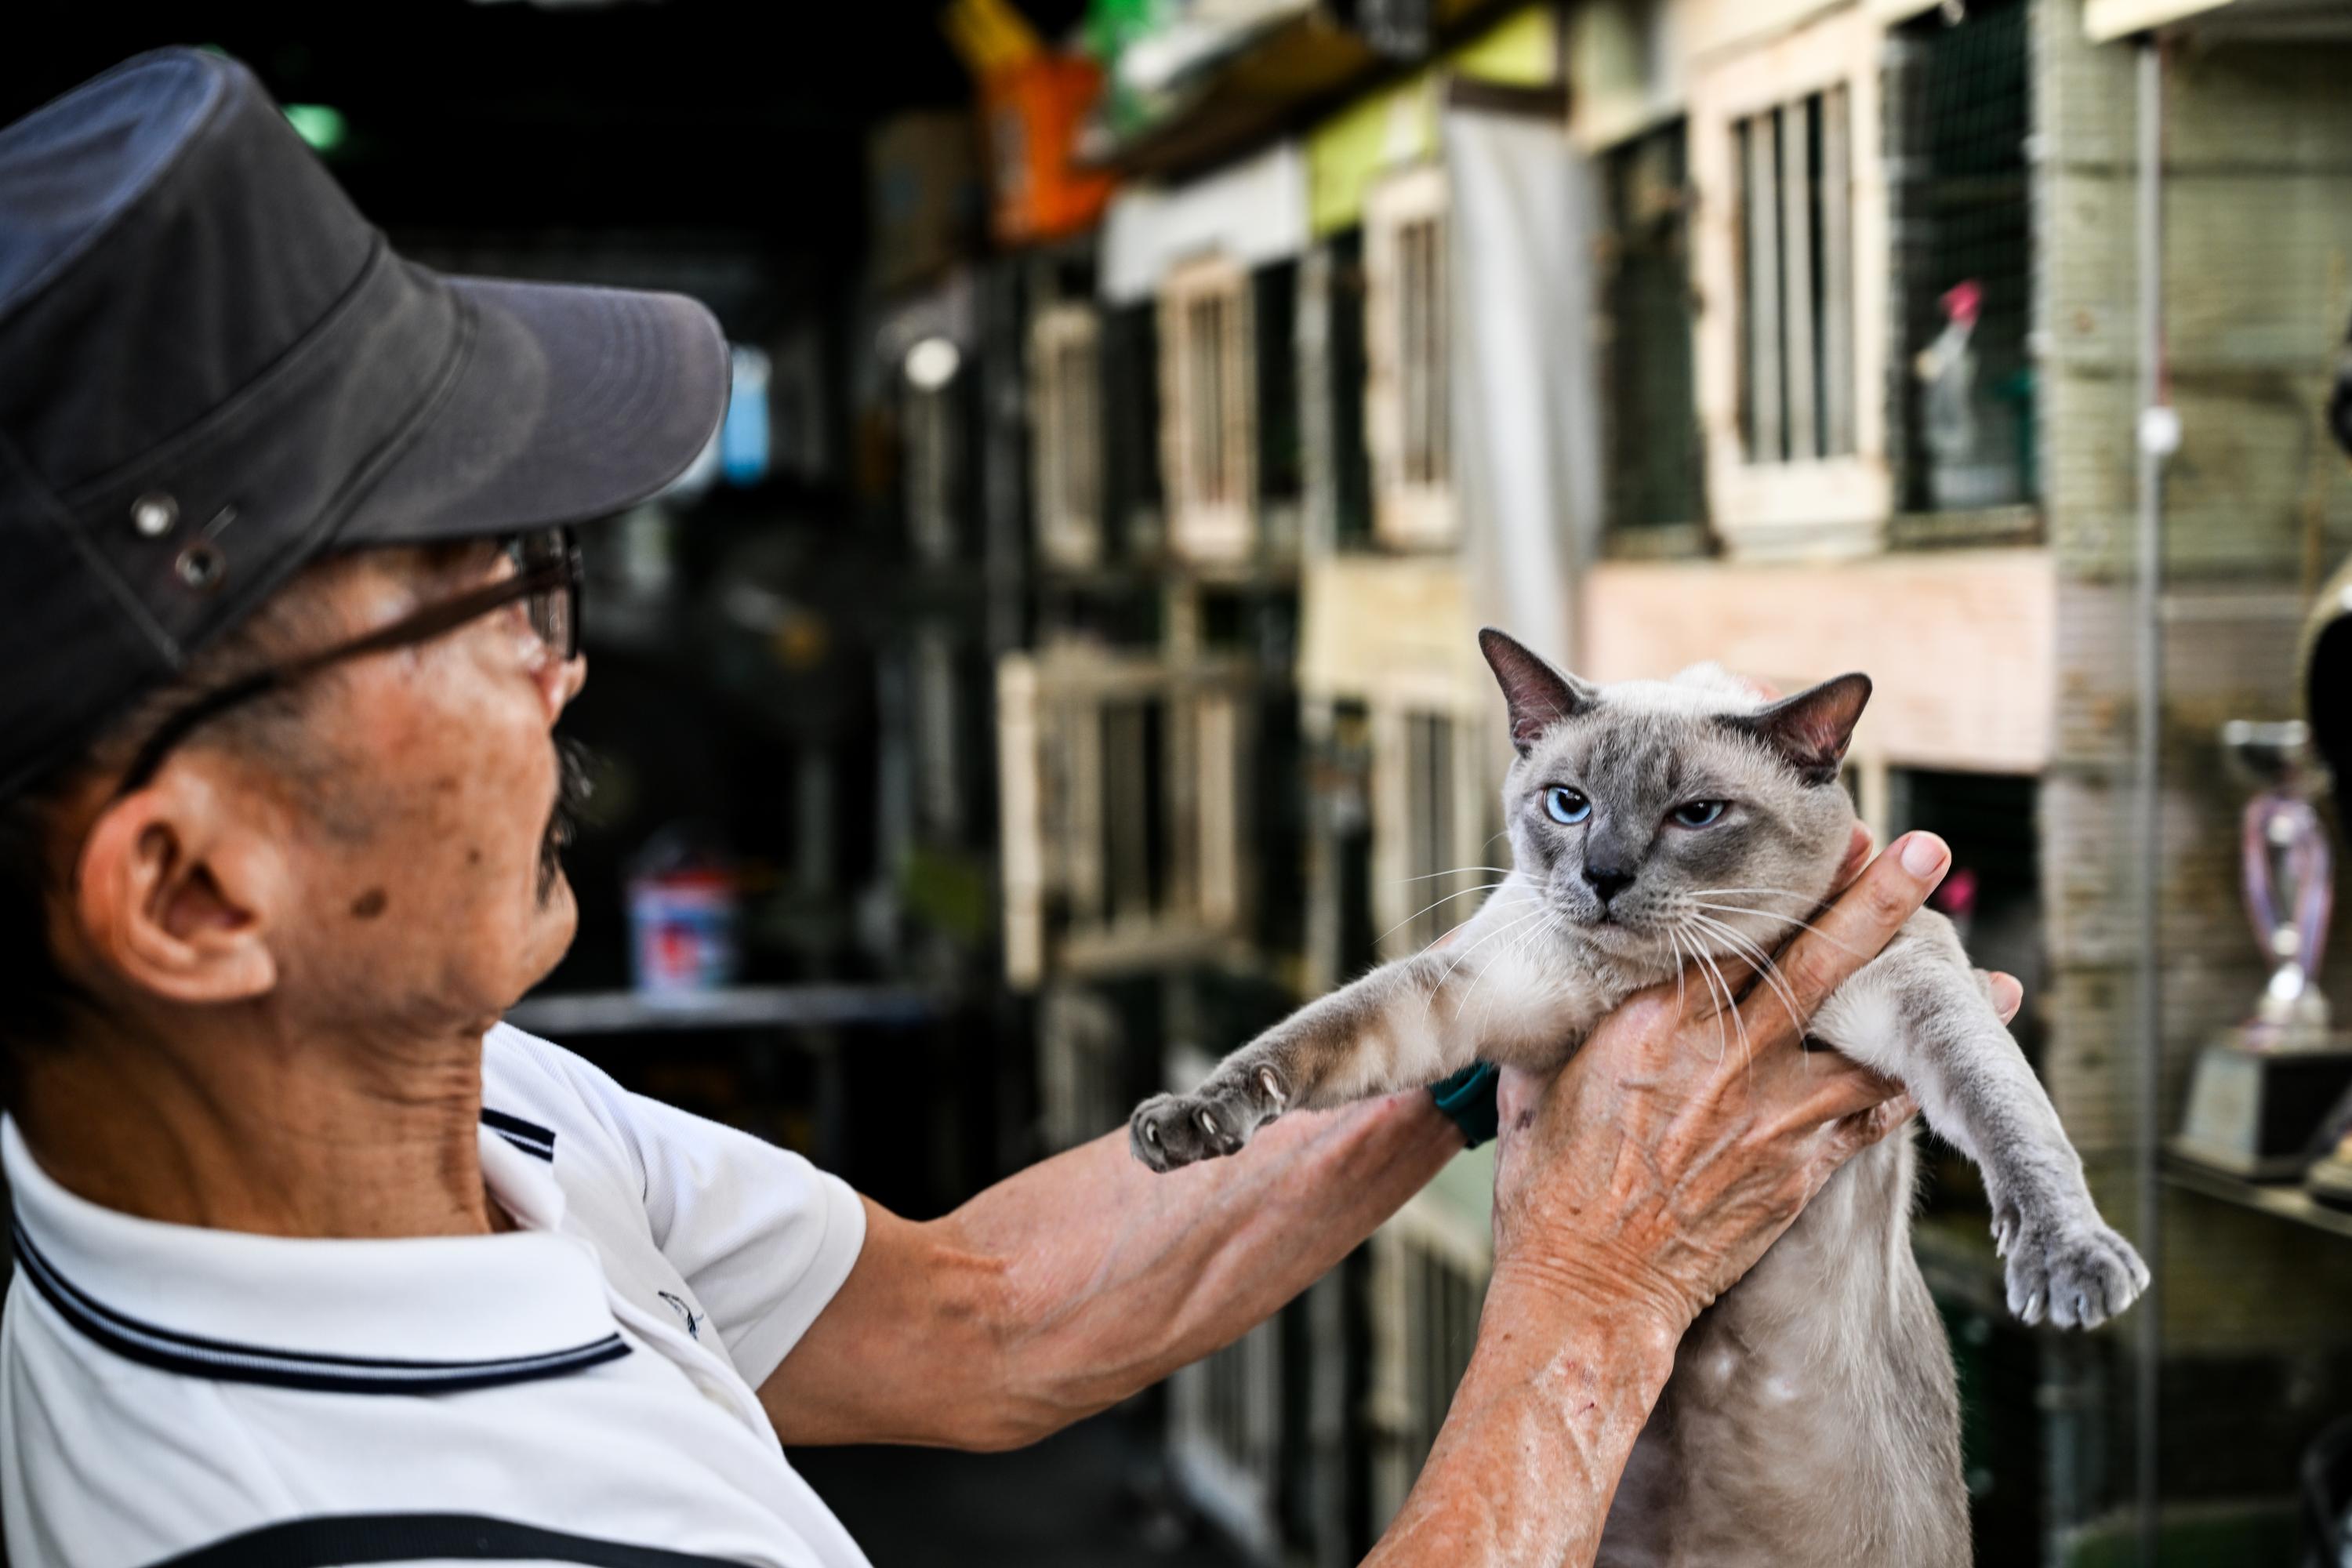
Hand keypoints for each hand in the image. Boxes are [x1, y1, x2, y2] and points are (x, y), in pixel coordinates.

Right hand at [1486, 829, 1974, 1335]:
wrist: (1590, 1290)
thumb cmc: (1551, 1186)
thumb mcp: (1541, 1080)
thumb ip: (1574, 1019)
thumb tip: (1574, 972)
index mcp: (1656, 1024)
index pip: (1738, 931)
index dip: (1793, 882)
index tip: (1835, 839)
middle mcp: (1725, 1059)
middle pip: (1818, 964)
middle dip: (1878, 901)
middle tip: (1928, 849)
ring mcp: (1772, 1118)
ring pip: (1869, 1046)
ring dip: (1932, 1012)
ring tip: (1995, 980)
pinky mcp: (1799, 1173)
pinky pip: (1872, 1121)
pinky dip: (1909, 1091)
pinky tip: (1945, 1070)